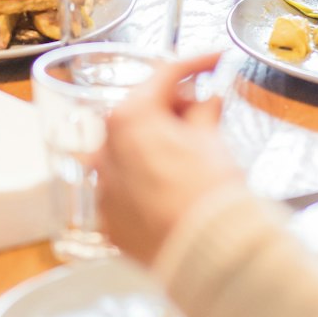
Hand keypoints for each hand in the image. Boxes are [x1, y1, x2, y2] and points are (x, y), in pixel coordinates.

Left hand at [96, 55, 243, 265]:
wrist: (209, 254)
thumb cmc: (211, 195)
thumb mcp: (212, 141)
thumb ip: (203, 113)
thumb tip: (206, 104)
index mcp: (131, 118)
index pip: (164, 76)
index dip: (196, 63)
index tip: (214, 62)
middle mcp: (106, 148)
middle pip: (139, 114)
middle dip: (172, 110)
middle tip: (204, 114)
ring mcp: (103, 187)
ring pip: (129, 153)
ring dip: (155, 147)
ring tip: (190, 157)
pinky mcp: (109, 221)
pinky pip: (126, 190)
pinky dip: (146, 183)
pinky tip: (173, 190)